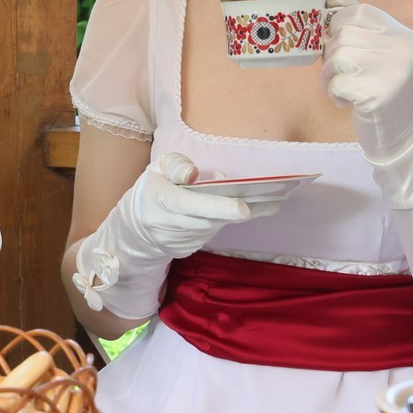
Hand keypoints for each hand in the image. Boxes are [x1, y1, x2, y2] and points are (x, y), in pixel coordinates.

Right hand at [70, 152, 269, 317]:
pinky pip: (215, 231)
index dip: (217, 208)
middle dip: (245, 208)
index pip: (190, 205)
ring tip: (276, 197)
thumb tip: (194, 173)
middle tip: (278, 196)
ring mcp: (182, 239)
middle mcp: (171, 223)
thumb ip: (174, 165)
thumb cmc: (149, 192)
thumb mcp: (155, 170)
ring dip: (246, 212)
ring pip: (218, 225)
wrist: (133, 233)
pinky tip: (256, 207)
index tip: (243, 209)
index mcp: (161, 199)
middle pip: (213, 218)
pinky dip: (233, 219)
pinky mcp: (190, 247)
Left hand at [323, 0, 412, 162]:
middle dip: (330, 54)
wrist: (399, 132)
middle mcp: (402, 48)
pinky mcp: (378, 94)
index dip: (338, 23)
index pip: (360, 11)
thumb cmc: (380, 88)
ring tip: (343, 87)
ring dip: (329, 75)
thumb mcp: (377, 52)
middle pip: (343, 34)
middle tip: (339, 72)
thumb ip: (358, 25)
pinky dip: (333, 92)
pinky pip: (336, 82)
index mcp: (402, 35)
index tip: (336, 41)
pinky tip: (347, 101)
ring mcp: (392, 71)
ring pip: (337, 57)